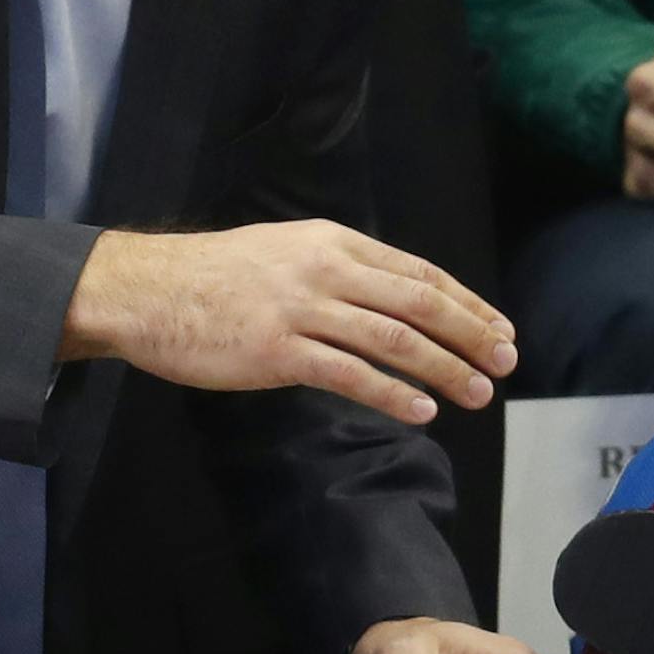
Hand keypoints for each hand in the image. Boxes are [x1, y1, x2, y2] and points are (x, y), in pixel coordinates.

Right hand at [59, 221, 516, 425]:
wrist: (147, 290)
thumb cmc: (213, 277)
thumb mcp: (284, 251)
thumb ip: (337, 270)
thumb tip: (390, 300)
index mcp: (332, 242)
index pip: (419, 272)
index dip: (467, 303)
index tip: (500, 329)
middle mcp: (324, 268)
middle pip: (419, 304)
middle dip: (472, 335)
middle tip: (506, 363)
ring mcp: (301, 309)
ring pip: (395, 340)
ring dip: (446, 369)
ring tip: (478, 394)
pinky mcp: (278, 350)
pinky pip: (350, 374)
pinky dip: (394, 395)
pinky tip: (423, 411)